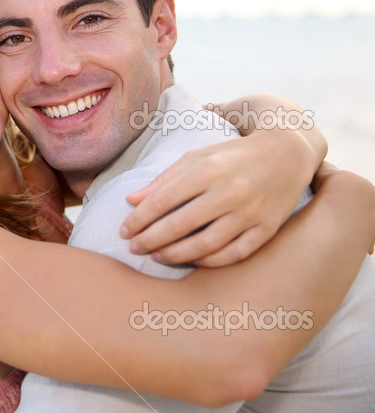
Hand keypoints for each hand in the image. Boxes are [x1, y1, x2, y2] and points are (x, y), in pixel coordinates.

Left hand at [119, 129, 315, 266]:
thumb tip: (130, 200)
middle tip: (133, 247)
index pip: (163, 200)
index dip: (139, 218)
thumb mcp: (197, 157)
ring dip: (176, 254)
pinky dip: (209, 261)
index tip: (123, 230)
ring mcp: (251, 212)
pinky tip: (190, 260)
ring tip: (156, 256)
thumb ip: (164, 179)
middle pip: (181, 224)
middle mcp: (230, 191)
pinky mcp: (267, 228)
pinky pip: (234, 253)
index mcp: (208, 169)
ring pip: (206, 244)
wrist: (288, 151)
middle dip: (151, 239)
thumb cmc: (233, 155)